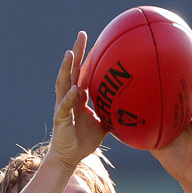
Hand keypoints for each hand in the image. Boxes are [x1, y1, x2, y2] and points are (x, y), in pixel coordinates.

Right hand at [48, 32, 107, 169]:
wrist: (69, 158)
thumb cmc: (84, 141)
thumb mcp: (103, 125)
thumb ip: (112, 113)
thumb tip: (132, 110)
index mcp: (78, 97)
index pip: (82, 72)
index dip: (86, 57)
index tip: (93, 40)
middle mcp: (68, 98)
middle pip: (72, 70)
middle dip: (76, 52)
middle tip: (82, 34)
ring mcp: (63, 107)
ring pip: (63, 83)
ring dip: (66, 68)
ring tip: (70, 53)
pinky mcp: (60, 119)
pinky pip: (65, 106)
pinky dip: (69, 98)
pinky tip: (75, 89)